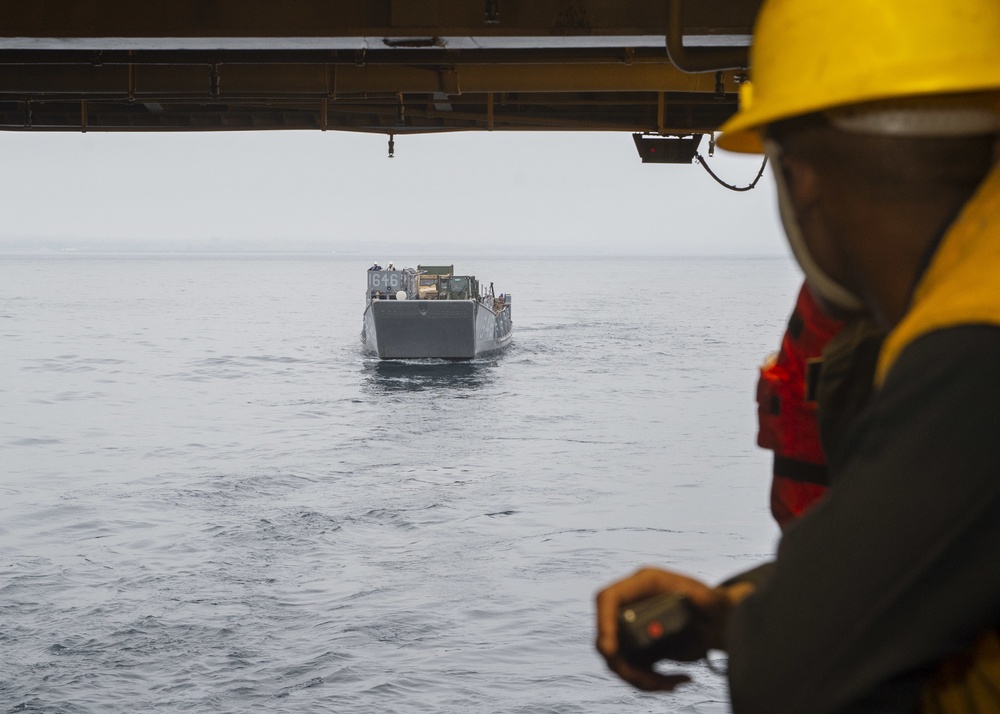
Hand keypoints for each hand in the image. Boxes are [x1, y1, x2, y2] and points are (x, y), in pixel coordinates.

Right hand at [595, 567, 738, 690]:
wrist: (724, 625)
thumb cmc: (721, 606)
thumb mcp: (719, 603)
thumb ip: (720, 601)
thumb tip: (735, 597)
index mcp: (646, 583)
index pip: (608, 599)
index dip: (602, 622)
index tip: (609, 650)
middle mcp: (633, 603)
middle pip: (608, 635)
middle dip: (624, 663)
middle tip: (648, 680)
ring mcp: (633, 626)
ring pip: (618, 658)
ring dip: (640, 678)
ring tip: (671, 683)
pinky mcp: (639, 647)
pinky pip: (632, 669)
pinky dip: (649, 681)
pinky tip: (676, 681)